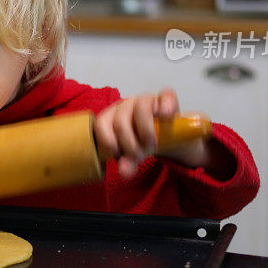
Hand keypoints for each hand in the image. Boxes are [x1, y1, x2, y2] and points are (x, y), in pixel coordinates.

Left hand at [94, 88, 209, 176]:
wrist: (166, 136)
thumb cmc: (142, 142)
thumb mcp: (133, 156)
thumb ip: (127, 164)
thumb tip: (124, 172)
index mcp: (112, 116)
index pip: (101, 123)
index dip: (108, 140)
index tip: (118, 153)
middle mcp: (126, 105)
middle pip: (121, 120)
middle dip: (130, 143)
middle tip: (139, 155)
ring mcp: (146, 99)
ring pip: (141, 107)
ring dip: (146, 131)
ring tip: (151, 144)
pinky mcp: (165, 98)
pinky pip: (166, 95)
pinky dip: (166, 105)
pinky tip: (166, 117)